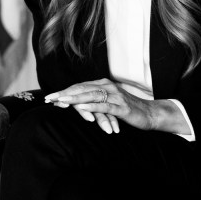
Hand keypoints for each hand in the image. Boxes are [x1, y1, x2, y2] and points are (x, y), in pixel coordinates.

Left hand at [45, 79, 163, 133]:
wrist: (150, 114)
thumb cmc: (128, 110)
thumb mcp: (108, 105)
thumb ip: (94, 103)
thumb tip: (75, 105)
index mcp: (104, 85)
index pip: (80, 86)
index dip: (64, 91)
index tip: (50, 97)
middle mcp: (108, 87)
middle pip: (82, 88)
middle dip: (64, 93)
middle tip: (49, 98)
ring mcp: (115, 96)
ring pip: (91, 95)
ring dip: (75, 98)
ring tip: (61, 100)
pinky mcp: (121, 107)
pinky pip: (104, 105)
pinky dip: (92, 106)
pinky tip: (81, 107)